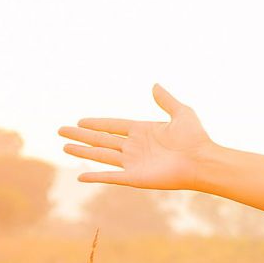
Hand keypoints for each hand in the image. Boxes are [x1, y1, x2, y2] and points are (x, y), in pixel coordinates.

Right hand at [58, 84, 215, 190]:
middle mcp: (135, 147)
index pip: (113, 126)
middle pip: (101, 140)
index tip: (80, 121)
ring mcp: (133, 163)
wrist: (202, 161)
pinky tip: (79, 177)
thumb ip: (166, 100)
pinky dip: (94, 176)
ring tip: (64, 147)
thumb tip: (155, 85)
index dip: (96, 124)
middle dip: (81, 136)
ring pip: (101, 156)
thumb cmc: (196, 138)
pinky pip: (110, 177)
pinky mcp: (134, 177)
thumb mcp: (181, 113)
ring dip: (82, 152)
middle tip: (61, 131)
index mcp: (143, 131)